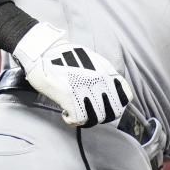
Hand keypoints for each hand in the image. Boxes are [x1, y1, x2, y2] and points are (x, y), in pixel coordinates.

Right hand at [13, 22, 131, 126]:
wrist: (44, 50)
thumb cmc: (65, 56)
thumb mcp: (93, 61)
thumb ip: (105, 75)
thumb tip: (111, 90)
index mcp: (106, 71)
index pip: (125, 97)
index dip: (117, 106)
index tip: (106, 107)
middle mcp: (99, 80)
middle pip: (114, 112)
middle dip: (103, 116)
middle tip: (89, 112)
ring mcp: (86, 88)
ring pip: (98, 118)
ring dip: (87, 119)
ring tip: (76, 112)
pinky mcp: (69, 96)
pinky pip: (79, 119)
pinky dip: (71, 120)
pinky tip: (65, 112)